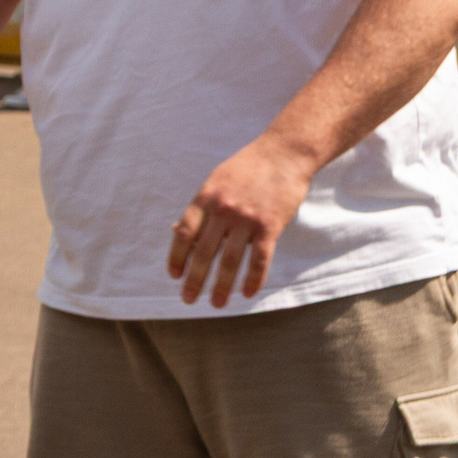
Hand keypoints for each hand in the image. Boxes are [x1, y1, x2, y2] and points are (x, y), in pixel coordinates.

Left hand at [169, 134, 316, 306]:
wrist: (283, 154)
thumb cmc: (247, 168)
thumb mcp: (216, 180)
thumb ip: (201, 207)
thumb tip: (178, 232)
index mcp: (205, 198)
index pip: (184, 233)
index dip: (177, 256)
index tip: (174, 275)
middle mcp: (223, 210)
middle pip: (204, 251)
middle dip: (194, 278)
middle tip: (187, 299)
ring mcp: (246, 219)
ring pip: (230, 260)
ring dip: (221, 285)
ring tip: (215, 303)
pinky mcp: (270, 226)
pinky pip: (259, 259)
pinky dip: (253, 279)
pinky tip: (246, 293)